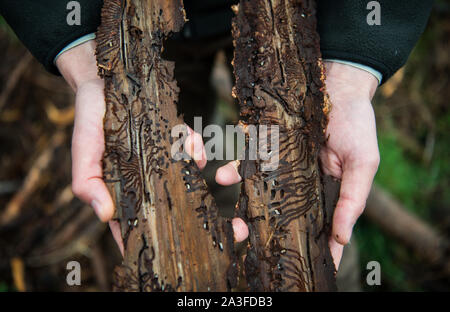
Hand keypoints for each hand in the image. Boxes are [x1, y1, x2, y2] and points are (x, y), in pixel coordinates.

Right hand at [56, 41, 208, 255]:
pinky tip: (199, 153)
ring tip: (228, 179)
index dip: (165, 242)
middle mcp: (153, 181)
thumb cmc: (89, 123)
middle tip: (236, 232)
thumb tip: (104, 215)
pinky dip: (200, 151)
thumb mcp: (83, 154)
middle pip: (182, 208)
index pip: (147, 226)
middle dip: (211, 220)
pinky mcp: (177, 140)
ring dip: (218, 183)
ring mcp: (168, 161)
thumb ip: (88, 185)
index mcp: (129, 193)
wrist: (103, 84)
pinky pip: (195, 150)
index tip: (190, 253)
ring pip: (196, 181)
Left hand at [215, 61, 379, 268]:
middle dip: (272, 231)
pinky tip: (223, 177)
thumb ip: (353, 198)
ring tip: (235, 221)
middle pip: (286, 214)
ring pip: (262, 192)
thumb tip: (342, 237)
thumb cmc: (356, 123)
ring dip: (246, 206)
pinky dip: (235, 171)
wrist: (336, 82)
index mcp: (328, 191)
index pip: (323, 228)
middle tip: (258, 246)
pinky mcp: (268, 147)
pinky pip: (249, 163)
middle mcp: (302, 183)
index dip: (318, 250)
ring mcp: (283, 165)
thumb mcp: (363, 162)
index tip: (308, 271)